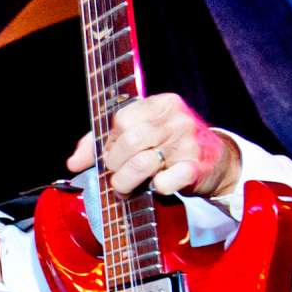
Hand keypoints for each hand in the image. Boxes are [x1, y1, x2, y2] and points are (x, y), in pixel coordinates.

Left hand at [67, 93, 235, 199]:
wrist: (218, 161)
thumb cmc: (173, 146)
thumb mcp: (145, 131)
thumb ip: (106, 140)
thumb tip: (73, 162)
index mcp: (162, 103)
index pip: (121, 118)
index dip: (109, 141)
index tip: (111, 154)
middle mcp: (176, 119)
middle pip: (129, 140)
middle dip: (115, 163)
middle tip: (116, 174)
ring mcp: (187, 143)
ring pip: (142, 162)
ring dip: (126, 181)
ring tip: (127, 186)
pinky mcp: (196, 168)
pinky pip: (164, 181)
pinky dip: (156, 188)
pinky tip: (157, 186)